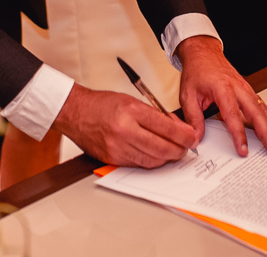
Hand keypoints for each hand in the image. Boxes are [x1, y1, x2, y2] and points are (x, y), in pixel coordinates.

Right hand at [52, 84, 196, 167]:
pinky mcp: (112, 159)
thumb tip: (177, 128)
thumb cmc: (102, 104)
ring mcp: (117, 147)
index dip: (184, 134)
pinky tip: (155, 155)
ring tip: (173, 152)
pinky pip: (138, 165)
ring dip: (166, 158)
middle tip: (186, 147)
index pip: (166, 127)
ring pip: (152, 160)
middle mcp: (124, 130)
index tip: (192, 136)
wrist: (75, 112)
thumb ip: (155, 115)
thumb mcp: (132, 101)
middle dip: (179, 150)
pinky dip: (150, 161)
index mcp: (131, 111)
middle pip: (162, 148)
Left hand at [176, 36, 266, 156]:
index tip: (243, 150)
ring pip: (264, 109)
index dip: (239, 134)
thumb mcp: (188, 95)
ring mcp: (246, 88)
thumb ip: (193, 118)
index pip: (232, 115)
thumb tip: (197, 138)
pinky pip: (263, 106)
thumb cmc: (197, 71)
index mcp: (222, 88)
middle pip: (256, 113)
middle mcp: (238, 88)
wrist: (204, 53)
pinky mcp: (249, 91)